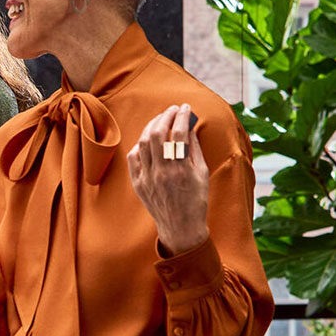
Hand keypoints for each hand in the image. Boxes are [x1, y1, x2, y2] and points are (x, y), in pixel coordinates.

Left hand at [127, 104, 209, 255]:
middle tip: (171, 110)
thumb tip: (188, 126)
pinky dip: (140, 145)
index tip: (185, 108)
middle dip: (164, 116)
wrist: (180, 227)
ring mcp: (147, 179)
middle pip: (158, 134)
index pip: (179, 133)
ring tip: (160, 121)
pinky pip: (133, 158)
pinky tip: (148, 140)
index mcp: (181, 170)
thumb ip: (194, 148)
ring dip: (151, 127)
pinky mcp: (137, 184)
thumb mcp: (202, 174)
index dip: (181, 116)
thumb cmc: (196, 200)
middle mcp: (161, 173)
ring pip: (143, 143)